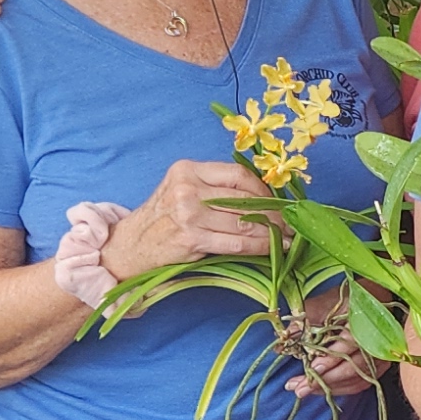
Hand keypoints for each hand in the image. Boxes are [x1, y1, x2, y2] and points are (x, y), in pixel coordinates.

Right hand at [102, 159, 274, 279]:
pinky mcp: (192, 239)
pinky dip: (259, 247)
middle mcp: (187, 188)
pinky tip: (272, 249)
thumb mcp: (183, 191)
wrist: (130, 246)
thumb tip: (264, 197)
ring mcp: (189, 214)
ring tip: (286, 238)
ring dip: (271, 232)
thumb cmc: (163, 218)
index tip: (278, 202)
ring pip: (244, 223)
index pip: (238, 175)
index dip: (264, 190)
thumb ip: (215, 188)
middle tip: (290, 223)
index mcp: (188, 170)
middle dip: (273, 214)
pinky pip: (236, 243)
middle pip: (244, 199)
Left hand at [282, 288, 373, 396]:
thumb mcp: (323, 303)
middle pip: (354, 368)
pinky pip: (360, 384)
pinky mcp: (378, 367)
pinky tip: (321, 389)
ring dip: (330, 387)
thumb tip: (284, 336)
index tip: (312, 368)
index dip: (331, 359)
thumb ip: (305, 318)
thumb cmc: (346, 301)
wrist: (373, 301)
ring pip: (357, 379)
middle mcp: (377, 343)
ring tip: (304, 390)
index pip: (350, 345)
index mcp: (364, 323)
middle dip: (326, 380)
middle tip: (301, 388)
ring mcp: (380, 357)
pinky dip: (340, 389)